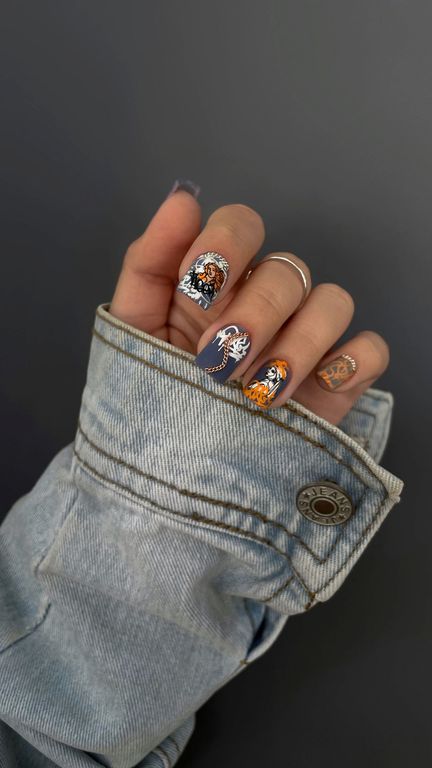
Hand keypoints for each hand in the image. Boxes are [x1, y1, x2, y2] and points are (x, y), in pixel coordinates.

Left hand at [110, 182, 388, 424]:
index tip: (197, 288)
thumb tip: (182, 199)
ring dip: (298, 345)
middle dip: (255, 314)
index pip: (241, 225)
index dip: (226, 244)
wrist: (174, 474)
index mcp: (220, 283)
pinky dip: (351, 363)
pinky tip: (315, 391)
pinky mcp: (337, 379)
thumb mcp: (134, 331)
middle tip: (218, 363)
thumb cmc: (152, 396)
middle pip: (287, 269)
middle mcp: (267, 302)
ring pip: (333, 301)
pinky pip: (369, 349)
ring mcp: (306, 339)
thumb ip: (149, 264)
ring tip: (260, 395)